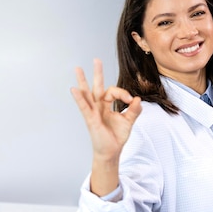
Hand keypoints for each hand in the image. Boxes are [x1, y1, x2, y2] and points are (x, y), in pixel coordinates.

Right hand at [71, 59, 141, 194]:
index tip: (131, 100)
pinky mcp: (90, 119)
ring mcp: (93, 112)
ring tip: (78, 68)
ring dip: (82, 81)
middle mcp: (98, 106)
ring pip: (87, 93)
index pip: (113, 92)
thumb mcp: (128, 122)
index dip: (123, 93)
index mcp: (106, 105)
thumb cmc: (116, 137)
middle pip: (97, 86)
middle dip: (97, 73)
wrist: (111, 152)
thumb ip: (134, 111)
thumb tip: (138, 99)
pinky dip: (79, 98)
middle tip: (96, 59)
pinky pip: (84, 107)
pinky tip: (74, 89)